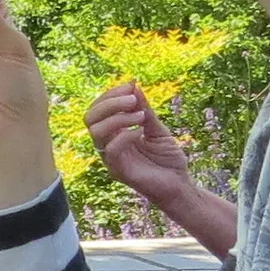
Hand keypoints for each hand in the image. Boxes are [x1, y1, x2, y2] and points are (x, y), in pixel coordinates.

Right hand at [85, 81, 192, 207]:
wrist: (179, 185)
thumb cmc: (168, 159)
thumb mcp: (157, 128)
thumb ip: (145, 110)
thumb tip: (134, 86)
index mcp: (113, 134)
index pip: (98, 109)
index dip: (111, 94)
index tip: (131, 85)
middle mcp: (107, 145)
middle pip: (89, 117)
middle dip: (109, 103)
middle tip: (132, 99)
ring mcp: (111, 158)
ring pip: (95, 132)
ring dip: (117, 117)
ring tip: (140, 115)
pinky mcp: (118, 171)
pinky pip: (111, 149)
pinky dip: (125, 135)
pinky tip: (141, 132)